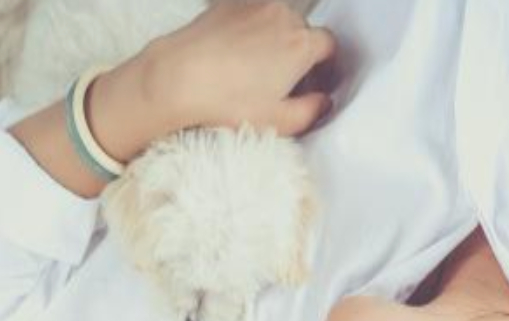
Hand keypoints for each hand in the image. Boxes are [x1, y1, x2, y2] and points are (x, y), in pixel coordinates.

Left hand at [144, 0, 338, 137]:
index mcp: (301, 45)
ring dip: (273, 39)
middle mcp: (282, 16)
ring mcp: (255, 5)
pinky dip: (249, 30)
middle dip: (297, 53)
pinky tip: (234, 54)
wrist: (179, 77)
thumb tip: (323, 102)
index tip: (314, 79)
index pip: (329, 45)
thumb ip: (311, 111)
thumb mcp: (278, 121)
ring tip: (253, 69)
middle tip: (279, 81)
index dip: (324, 64)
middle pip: (303, 31)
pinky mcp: (229, 3)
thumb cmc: (227, 101)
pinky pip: (251, 14)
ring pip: (277, 20)